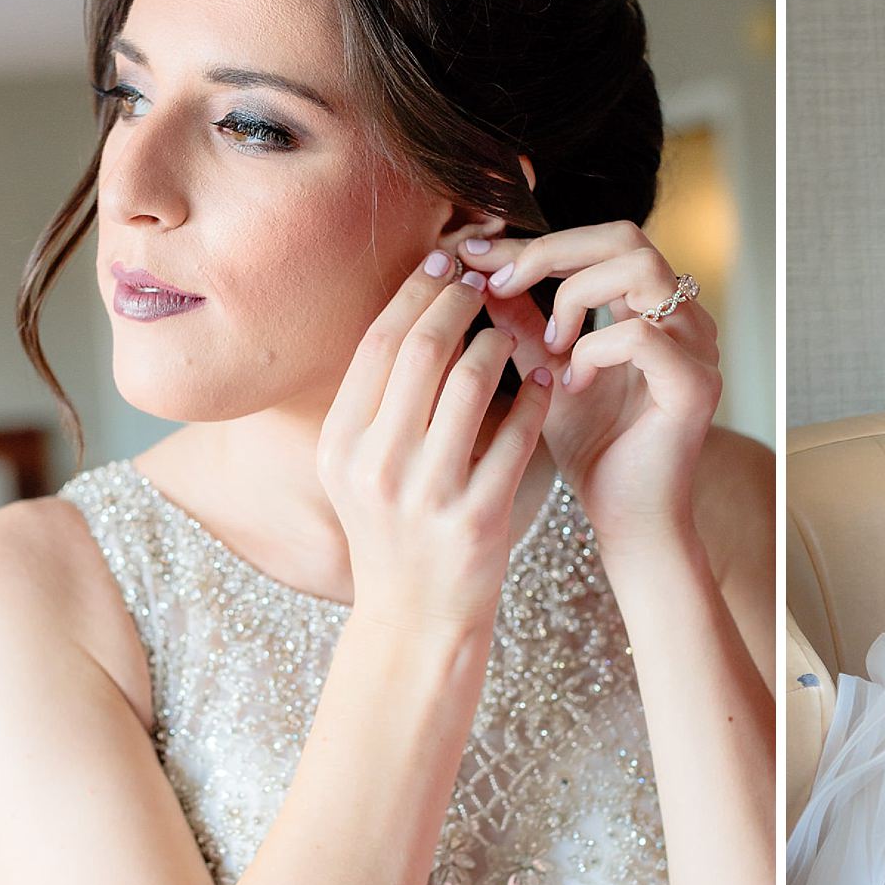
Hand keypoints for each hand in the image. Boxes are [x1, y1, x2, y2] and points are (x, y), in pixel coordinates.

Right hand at [317, 253, 551, 633]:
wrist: (416, 622)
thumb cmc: (396, 534)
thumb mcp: (363, 470)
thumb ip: (380, 403)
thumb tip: (417, 314)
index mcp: (341, 445)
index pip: (378, 344)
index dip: (414, 292)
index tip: (444, 262)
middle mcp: (376, 465)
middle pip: (422, 350)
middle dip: (458, 303)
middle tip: (485, 283)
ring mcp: (427, 493)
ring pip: (471, 383)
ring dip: (499, 343)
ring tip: (511, 332)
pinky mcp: (477, 518)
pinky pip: (516, 435)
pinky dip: (534, 398)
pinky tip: (544, 381)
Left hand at [466, 224, 719, 550]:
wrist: (626, 519)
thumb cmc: (593, 451)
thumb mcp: (544, 372)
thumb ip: (522, 322)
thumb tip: (479, 272)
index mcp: (653, 308)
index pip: (601, 242)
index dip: (538, 242)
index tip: (478, 258)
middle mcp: (684, 318)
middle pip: (626, 237)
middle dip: (552, 252)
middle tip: (500, 284)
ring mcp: (697, 348)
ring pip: (640, 270)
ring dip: (577, 296)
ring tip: (551, 343)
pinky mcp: (696, 385)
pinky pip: (642, 336)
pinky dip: (594, 350)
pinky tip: (572, 383)